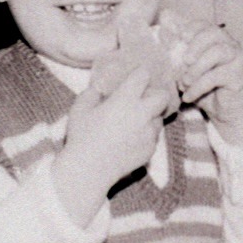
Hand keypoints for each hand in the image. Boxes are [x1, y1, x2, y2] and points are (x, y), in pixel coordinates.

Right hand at [55, 65, 167, 204]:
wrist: (89, 169)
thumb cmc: (82, 136)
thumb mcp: (80, 108)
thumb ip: (92, 92)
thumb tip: (100, 88)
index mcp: (125, 99)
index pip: (143, 75)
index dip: (140, 73)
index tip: (136, 76)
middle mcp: (142, 114)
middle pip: (162, 96)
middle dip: (155, 94)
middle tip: (143, 99)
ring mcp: (149, 133)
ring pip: (159, 118)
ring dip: (151, 117)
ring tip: (135, 122)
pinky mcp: (150, 150)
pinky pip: (154, 137)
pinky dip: (146, 135)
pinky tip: (132, 139)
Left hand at [165, 15, 242, 150]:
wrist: (226, 114)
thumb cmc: (205, 89)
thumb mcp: (186, 70)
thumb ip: (176, 51)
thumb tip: (161, 30)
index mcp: (217, 40)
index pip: (204, 24)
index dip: (191, 28)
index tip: (179, 38)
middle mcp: (230, 45)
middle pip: (214, 33)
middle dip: (195, 45)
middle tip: (184, 61)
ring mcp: (237, 59)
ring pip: (217, 52)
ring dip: (196, 68)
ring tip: (184, 82)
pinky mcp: (238, 76)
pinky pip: (216, 76)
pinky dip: (198, 87)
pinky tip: (188, 96)